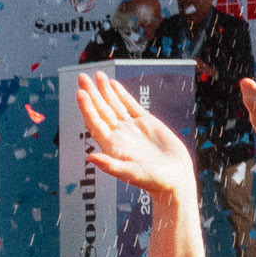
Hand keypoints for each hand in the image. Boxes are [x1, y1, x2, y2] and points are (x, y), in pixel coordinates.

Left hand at [77, 72, 195, 202]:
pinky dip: (122, 94)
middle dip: (92, 93)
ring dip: (105, 90)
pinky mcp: (147, 123)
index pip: (95, 122)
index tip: (81, 93)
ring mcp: (131, 127)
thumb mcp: (130, 174)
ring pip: (114, 105)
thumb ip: (110, 165)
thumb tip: (89, 158)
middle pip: (101, 110)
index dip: (87, 108)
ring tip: (96, 75)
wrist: (174, 178)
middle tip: (81, 77)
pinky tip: (113, 85)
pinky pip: (131, 105)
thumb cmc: (153, 181)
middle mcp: (119, 134)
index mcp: (112, 145)